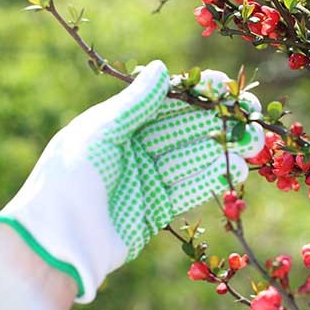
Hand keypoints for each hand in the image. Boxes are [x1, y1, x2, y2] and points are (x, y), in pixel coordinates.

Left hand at [0, 60, 263, 301]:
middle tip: (253, 119)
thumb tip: (162, 68)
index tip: (227, 90)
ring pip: (194, 158)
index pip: (167, 102)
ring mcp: (149, 177)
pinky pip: (191, 188)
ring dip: (224, 151)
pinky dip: (214, 179)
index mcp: (119, 124)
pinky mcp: (158, 207)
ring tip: (253, 145)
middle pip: (187, 130)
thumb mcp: (99, 133)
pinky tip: (237, 171)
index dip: (198, 95)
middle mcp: (137, 147)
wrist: (56, 242)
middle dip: (220, 123)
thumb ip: (134, 103)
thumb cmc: (68, 179)